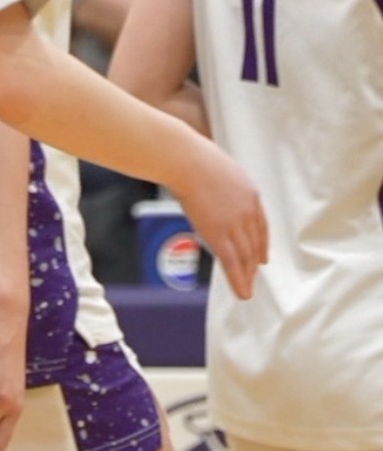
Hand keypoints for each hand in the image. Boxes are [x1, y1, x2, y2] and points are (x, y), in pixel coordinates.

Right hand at [172, 139, 267, 299]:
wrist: (187, 161)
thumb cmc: (194, 157)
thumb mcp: (218, 167)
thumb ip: (220, 182)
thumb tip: (208, 181)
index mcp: (250, 194)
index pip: (261, 226)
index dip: (262, 244)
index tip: (262, 258)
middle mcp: (248, 212)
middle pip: (254, 244)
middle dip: (254, 263)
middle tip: (252, 276)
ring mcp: (235, 224)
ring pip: (246, 256)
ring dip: (247, 276)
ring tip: (247, 290)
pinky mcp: (219, 234)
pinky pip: (232, 262)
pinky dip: (238, 280)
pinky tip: (242, 293)